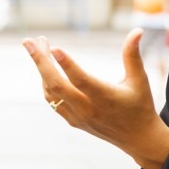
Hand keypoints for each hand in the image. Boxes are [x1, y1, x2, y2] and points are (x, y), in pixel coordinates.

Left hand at [23, 28, 168, 168]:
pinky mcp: (72, 121)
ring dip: (41, 69)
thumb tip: (138, 30)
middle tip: (28, 41)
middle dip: (39, 61)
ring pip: (50, 92)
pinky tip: (45, 66)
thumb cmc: (139, 105)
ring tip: (37, 46)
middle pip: (56, 85)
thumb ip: (132, 55)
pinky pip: (52, 100)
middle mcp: (88, 108)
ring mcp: (77, 116)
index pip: (82, 80)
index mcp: (105, 97)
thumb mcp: (139, 79)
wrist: (137, 138)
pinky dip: (45, 82)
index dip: (67, 64)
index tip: (53, 47)